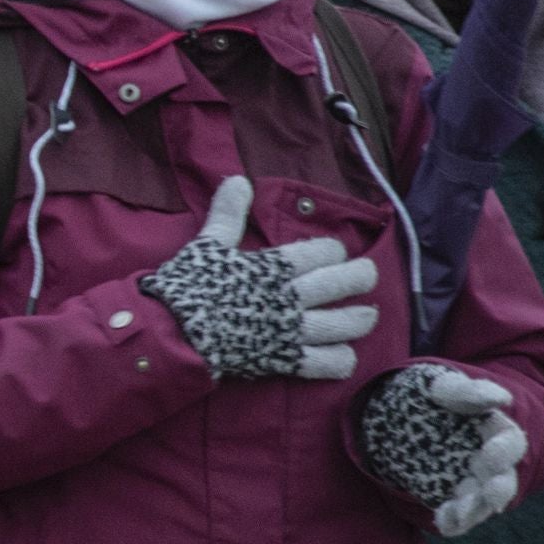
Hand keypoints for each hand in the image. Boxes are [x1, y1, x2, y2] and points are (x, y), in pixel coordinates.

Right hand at [138, 175, 379, 380]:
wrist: (174, 333)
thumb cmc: (188, 286)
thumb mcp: (206, 244)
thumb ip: (227, 214)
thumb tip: (238, 180)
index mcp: (274, 266)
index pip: (321, 251)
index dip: (332, 249)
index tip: (334, 251)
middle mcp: (290, 296)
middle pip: (339, 283)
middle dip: (359, 277)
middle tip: (368, 275)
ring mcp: (290, 330)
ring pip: (340, 324)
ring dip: (359, 319)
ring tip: (370, 316)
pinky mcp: (284, 359)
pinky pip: (324, 363)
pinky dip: (340, 361)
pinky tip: (346, 357)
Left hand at [361, 363, 525, 532]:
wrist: (390, 409)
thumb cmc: (424, 393)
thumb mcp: (439, 383)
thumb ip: (466, 391)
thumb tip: (501, 399)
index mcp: (493, 430)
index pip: (510, 443)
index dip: (504, 451)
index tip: (489, 453)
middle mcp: (485, 460)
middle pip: (502, 479)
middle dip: (499, 489)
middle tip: (492, 495)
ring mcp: (466, 478)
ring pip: (479, 500)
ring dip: (474, 509)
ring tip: (460, 514)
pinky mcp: (443, 493)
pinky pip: (454, 512)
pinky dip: (452, 520)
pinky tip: (445, 523)